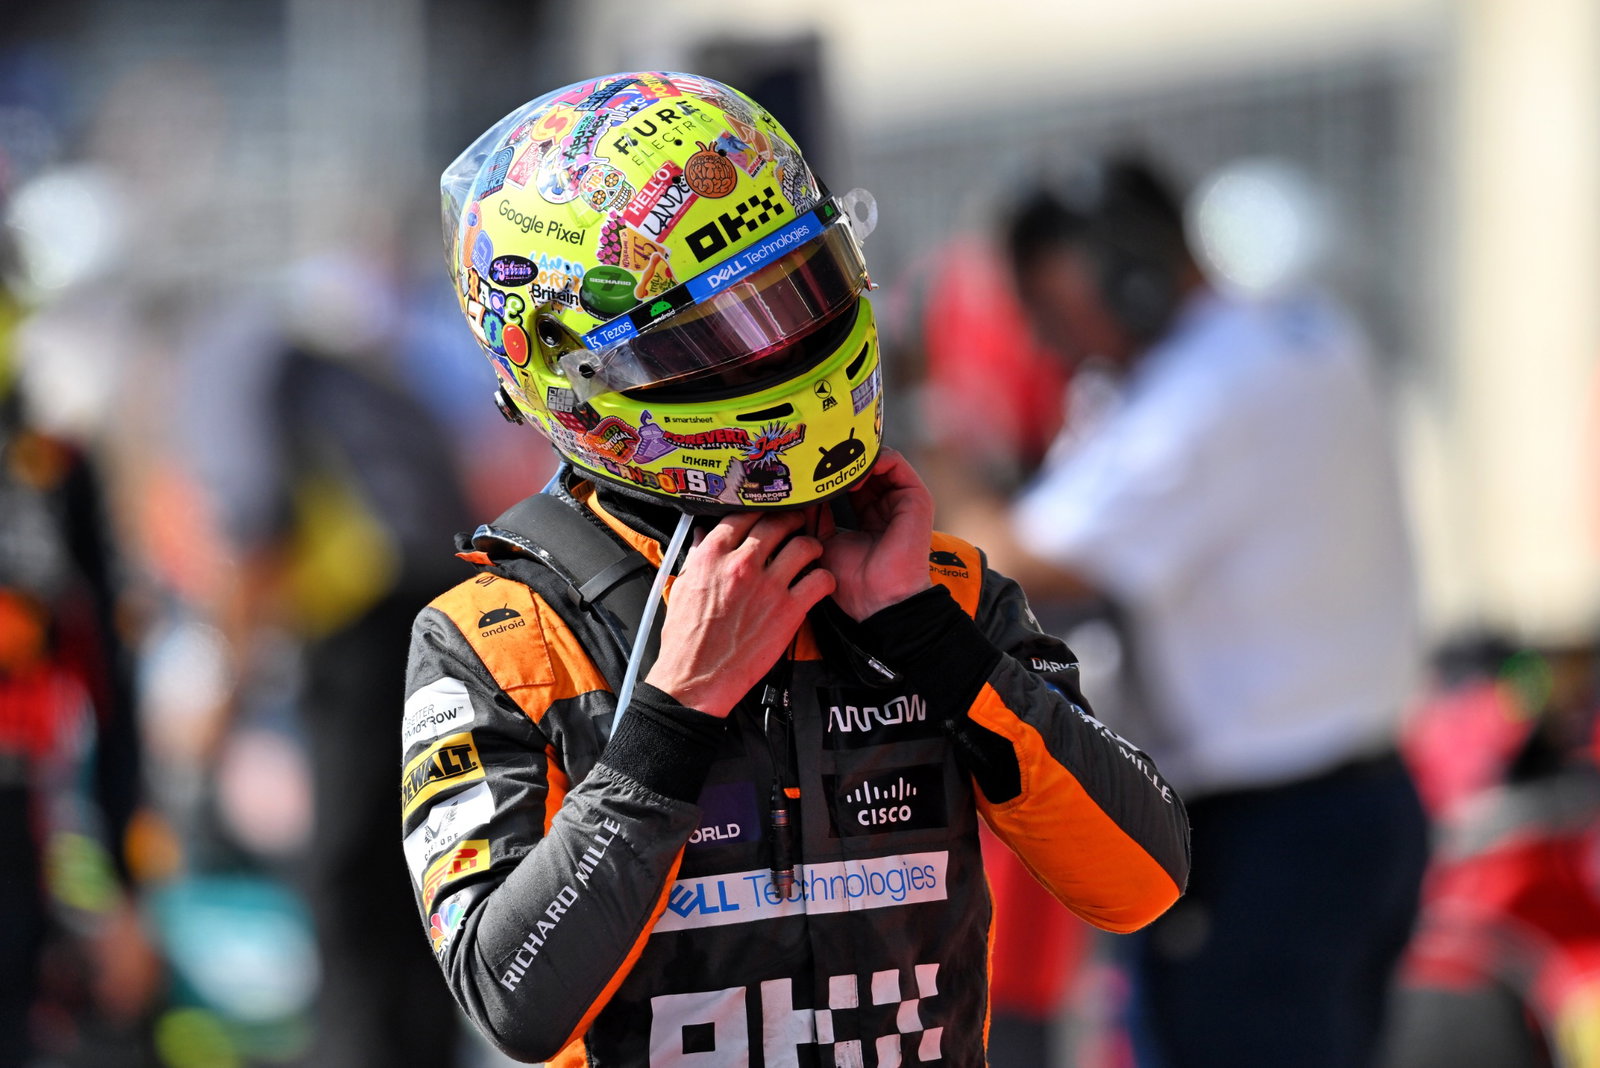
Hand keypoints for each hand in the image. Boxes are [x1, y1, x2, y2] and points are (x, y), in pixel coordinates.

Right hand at [645, 511, 834, 716]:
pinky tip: (820, 582)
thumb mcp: (682, 587)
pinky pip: (820, 581)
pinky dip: (825, 578)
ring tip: (812, 551)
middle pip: (777, 522)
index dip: (759, 509)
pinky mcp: (789, 610)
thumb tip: (704, 535)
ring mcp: (768, 586)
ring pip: (804, 545)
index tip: (767, 513)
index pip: (743, 514)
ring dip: (812, 545)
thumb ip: (697, 556)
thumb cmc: (687, 638)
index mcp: (712, 555)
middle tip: (797, 523)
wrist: (696, 679)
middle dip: (791, 519)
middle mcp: (742, 564)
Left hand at [818, 448, 933, 620]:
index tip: (808, 466)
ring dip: (855, 457)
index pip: (850, 482)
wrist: (878, 598)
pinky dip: (873, 458)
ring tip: (834, 462)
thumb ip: (816, 514)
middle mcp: (887, 505)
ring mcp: (902, 500)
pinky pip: (895, 462)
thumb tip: (802, 490)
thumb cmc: (853, 580)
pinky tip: (853, 471)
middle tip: (817, 453)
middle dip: (842, 458)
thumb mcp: (824, 540)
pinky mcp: (915, 496)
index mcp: (868, 516)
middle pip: (865, 468)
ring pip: (878, 461)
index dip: (832, 472)